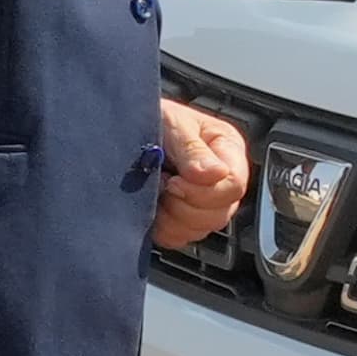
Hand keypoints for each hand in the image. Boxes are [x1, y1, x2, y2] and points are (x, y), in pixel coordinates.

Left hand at [151, 95, 249, 249]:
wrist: (122, 126)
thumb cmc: (150, 117)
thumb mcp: (172, 123)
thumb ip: (192, 149)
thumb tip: (215, 174)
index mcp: (227, 150)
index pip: (234, 184)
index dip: (203, 189)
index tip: (174, 180)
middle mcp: (221, 179)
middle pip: (221, 213)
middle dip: (186, 205)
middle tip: (164, 185)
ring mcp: (204, 202)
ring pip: (202, 229)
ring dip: (173, 217)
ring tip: (157, 191)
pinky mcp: (183, 219)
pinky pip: (181, 238)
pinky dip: (164, 228)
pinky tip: (154, 206)